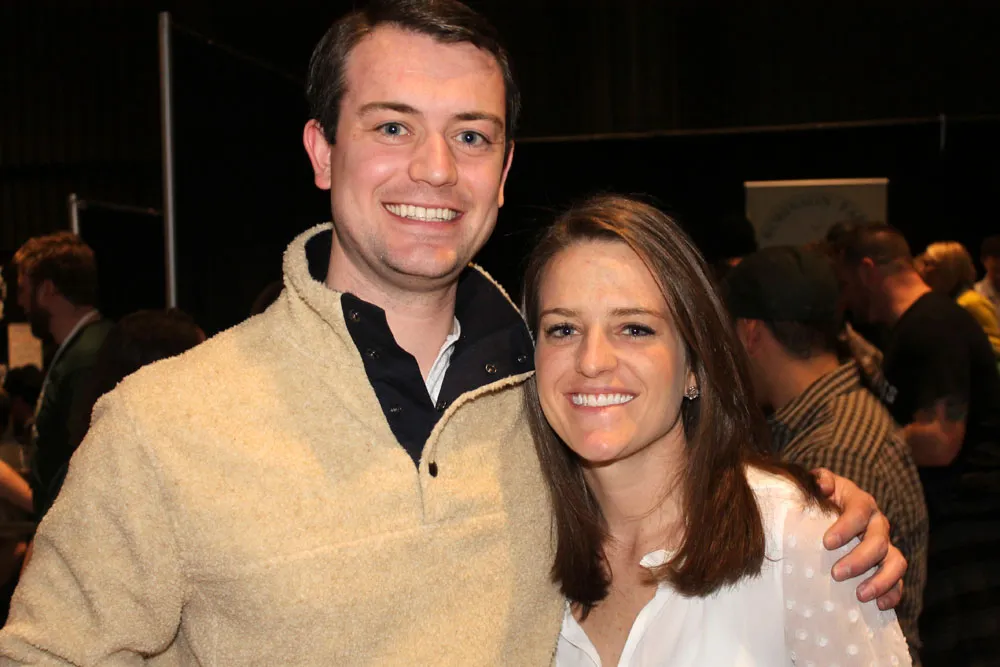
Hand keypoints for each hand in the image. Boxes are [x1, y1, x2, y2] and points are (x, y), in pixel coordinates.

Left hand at [813, 468, 905, 608]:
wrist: (831, 510)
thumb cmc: (822, 499)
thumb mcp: (818, 485)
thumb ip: (819, 480)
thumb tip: (824, 486)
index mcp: (861, 502)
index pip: (859, 511)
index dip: (845, 527)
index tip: (826, 543)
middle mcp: (877, 524)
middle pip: (878, 541)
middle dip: (859, 559)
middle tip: (836, 574)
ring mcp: (885, 546)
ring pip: (896, 562)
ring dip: (880, 580)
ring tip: (860, 595)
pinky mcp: (888, 566)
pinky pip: (898, 581)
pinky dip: (892, 594)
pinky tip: (878, 605)